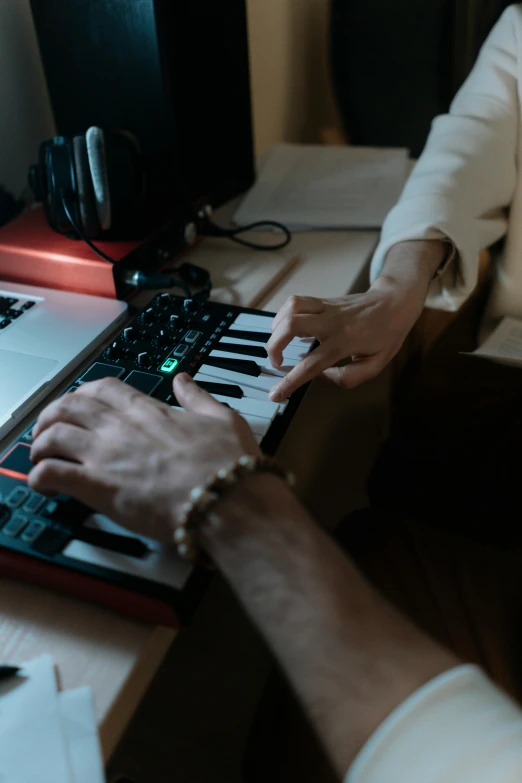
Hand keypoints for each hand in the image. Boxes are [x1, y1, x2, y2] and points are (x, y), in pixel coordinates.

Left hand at [28, 374, 259, 540]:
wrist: (226, 500)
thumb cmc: (228, 465)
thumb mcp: (221, 418)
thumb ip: (197, 397)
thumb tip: (184, 380)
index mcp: (147, 410)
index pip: (101, 389)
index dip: (83, 395)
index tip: (79, 407)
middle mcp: (120, 427)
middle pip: (67, 406)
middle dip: (51, 416)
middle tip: (51, 431)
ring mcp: (106, 454)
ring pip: (52, 435)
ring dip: (40, 444)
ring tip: (42, 457)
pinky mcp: (97, 486)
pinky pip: (51, 472)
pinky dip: (39, 476)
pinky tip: (43, 484)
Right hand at [267, 277, 428, 400]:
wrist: (395, 302)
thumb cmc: (387, 334)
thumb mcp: (376, 364)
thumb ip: (349, 377)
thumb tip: (322, 376)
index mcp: (346, 341)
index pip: (312, 364)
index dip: (291, 381)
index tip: (275, 394)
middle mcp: (333, 322)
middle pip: (293, 325)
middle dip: (274, 346)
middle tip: (277, 362)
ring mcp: (327, 307)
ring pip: (291, 307)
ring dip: (277, 327)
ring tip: (278, 344)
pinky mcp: (323, 300)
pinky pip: (296, 301)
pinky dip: (283, 314)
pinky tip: (286, 327)